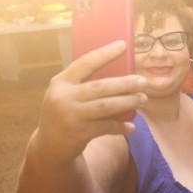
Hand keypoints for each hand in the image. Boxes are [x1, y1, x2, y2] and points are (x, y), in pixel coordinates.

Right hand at [34, 41, 148, 164]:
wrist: (49, 147)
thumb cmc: (66, 114)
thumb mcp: (66, 95)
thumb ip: (84, 85)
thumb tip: (122, 75)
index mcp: (61, 82)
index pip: (85, 63)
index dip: (105, 54)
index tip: (123, 45)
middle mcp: (63, 97)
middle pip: (101, 86)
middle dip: (125, 83)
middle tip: (143, 82)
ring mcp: (70, 115)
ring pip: (106, 106)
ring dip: (128, 102)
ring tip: (142, 99)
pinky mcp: (78, 133)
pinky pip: (106, 126)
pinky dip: (120, 126)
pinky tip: (130, 127)